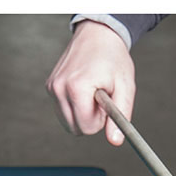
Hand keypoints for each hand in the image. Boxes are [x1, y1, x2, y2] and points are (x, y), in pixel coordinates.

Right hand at [46, 20, 135, 145]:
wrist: (98, 34)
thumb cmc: (113, 58)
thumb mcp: (125, 86)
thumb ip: (120, 116)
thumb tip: (115, 141)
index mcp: (77, 88)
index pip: (87, 128)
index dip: (101, 120)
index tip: (106, 102)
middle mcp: (59, 88)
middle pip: (76, 129)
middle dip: (91, 119)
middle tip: (100, 98)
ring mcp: (52, 87)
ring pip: (68, 123)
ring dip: (82, 114)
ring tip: (92, 93)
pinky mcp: (50, 86)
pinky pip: (63, 111)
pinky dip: (74, 106)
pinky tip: (83, 89)